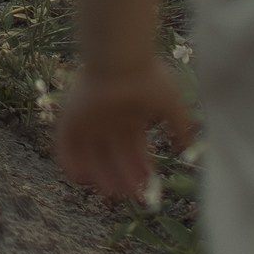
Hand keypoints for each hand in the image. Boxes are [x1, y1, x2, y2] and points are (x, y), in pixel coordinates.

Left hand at [54, 59, 196, 200]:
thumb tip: (189, 148)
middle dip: (122, 176)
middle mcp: (109, 121)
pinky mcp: (70, 117)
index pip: (134, 149)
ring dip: (100, 174)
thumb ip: (180, 126)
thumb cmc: (147, 78)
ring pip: (91, 155)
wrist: (120, 58)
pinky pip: (65, 145)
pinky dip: (70, 162)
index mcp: (130, 117)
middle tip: (130, 195)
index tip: (147, 188)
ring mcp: (89, 120)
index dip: (140, 169)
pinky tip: (83, 179)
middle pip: (114, 155)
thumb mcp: (171, 103)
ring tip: (111, 192)